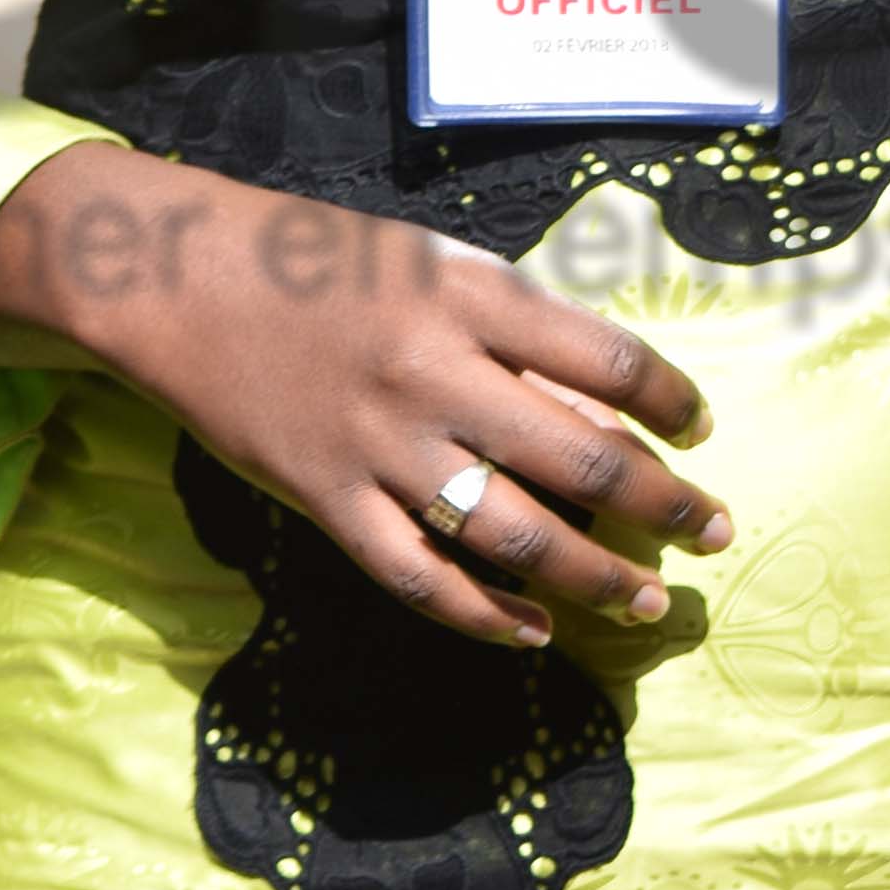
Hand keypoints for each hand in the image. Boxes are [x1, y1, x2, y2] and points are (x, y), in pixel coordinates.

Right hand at [0, 142, 729, 648]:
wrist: (173, 276)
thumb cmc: (313, 258)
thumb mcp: (425, 261)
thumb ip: (507, 325)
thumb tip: (599, 407)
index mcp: (470, 297)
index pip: (608, 359)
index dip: (673, 400)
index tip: (702, 429)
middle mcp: (435, 372)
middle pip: (582, 459)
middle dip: (666, 505)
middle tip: (716, 530)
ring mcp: (379, 443)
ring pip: (513, 534)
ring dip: (592, 577)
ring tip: (645, 601)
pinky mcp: (324, 497)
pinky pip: (419, 576)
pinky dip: (483, 614)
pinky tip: (529, 631)